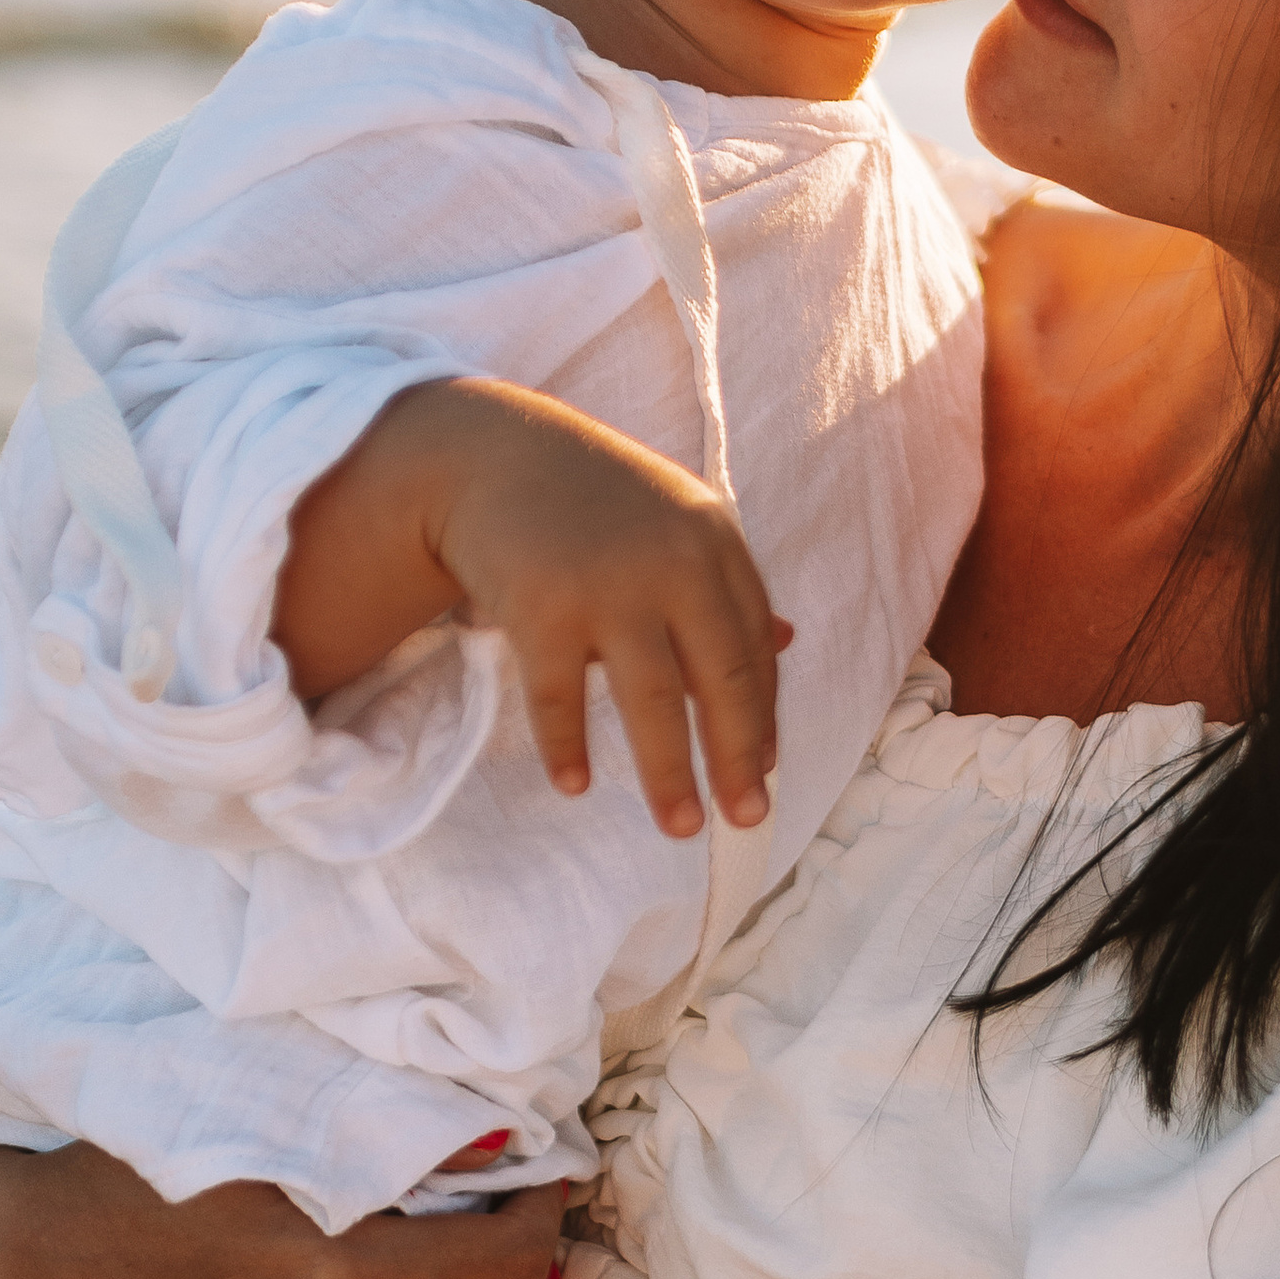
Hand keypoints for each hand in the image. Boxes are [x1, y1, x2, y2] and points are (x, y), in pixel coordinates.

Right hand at [0, 1127, 569, 1278]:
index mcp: (331, 1278)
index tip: (530, 1180)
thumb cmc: (140, 1177)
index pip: (510, 1252)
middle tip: (517, 1233)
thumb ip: (383, 1135)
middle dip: (535, 1270)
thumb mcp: (256, 1128)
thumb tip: (511, 1148)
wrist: (21, 1274)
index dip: (541, 1207)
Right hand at [276, 376, 788, 840]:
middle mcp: (673, 563)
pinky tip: (575, 785)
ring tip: (680, 827)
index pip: (753, 647)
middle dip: (736, 759)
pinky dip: (567, 747)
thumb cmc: (592, 498)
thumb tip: (789, 644)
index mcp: (714, 542)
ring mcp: (608, 585)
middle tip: (747, 820)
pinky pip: (560, 697)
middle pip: (721, 680)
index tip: (761, 770)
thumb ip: (725, 584)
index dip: (761, 715)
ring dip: (668, 774)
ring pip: (653, 702)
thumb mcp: (675, 523)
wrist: (490, 451)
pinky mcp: (542, 606)